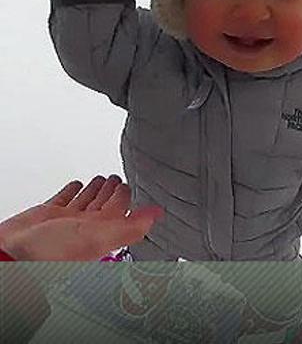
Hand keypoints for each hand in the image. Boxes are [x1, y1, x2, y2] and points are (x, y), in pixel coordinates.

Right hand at [0, 176, 162, 260]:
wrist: (13, 252)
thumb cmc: (52, 252)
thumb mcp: (99, 237)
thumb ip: (130, 227)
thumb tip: (158, 216)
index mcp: (101, 231)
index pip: (120, 210)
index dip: (127, 198)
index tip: (133, 185)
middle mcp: (86, 226)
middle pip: (105, 204)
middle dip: (113, 190)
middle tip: (118, 178)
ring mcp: (67, 221)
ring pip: (87, 201)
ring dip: (96, 189)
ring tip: (102, 179)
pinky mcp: (47, 215)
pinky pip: (64, 199)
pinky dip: (72, 191)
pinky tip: (77, 185)